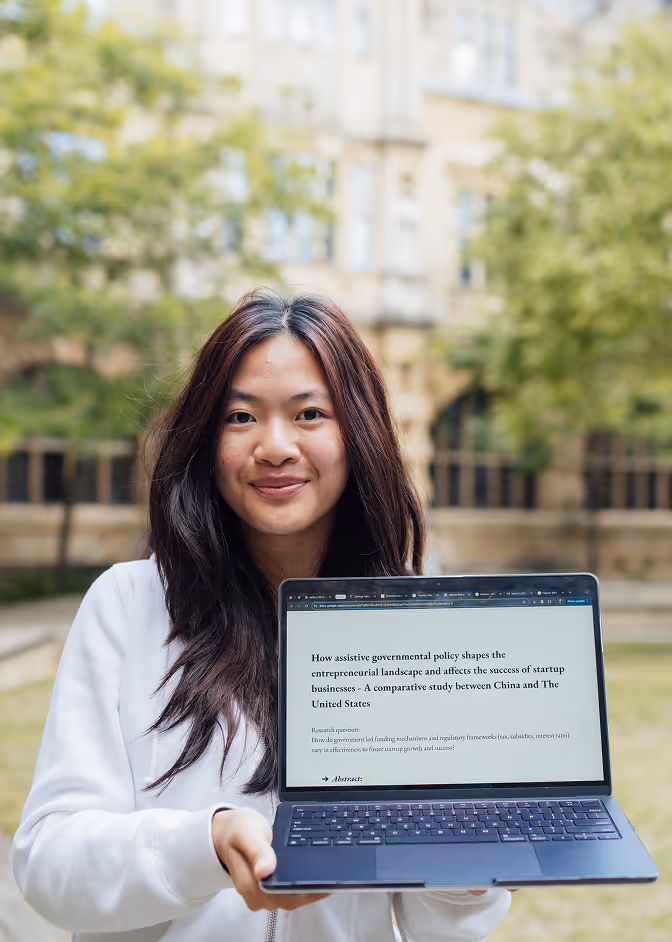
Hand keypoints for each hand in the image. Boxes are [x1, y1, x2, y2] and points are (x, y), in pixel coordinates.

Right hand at [212, 808, 327, 911]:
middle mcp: (257, 895)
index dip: (304, 890)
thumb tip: (264, 870)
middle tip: (332, 876)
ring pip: (292, 899)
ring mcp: (264, 895)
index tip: (324, 881)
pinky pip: (291, 893)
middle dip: (311, 890)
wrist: (230, 832)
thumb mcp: (246, 833)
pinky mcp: (271, 890)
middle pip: (290, 900)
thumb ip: (257, 850)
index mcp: (250, 883)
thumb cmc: (237, 831)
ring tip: (329, 875)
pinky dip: (305, 886)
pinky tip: (318, 876)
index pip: (281, 894)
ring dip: (310, 889)